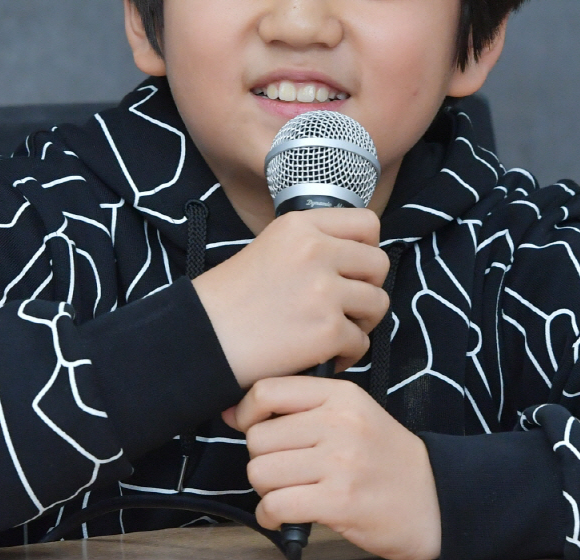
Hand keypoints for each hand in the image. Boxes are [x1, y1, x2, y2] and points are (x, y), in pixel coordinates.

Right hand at [193, 208, 389, 387]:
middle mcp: (316, 251)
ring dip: (360, 323)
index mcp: (300, 226)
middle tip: (344, 306)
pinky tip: (320, 356)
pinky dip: (345, 355)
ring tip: (332, 332)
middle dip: (367, 287)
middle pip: (379, 264)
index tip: (352, 268)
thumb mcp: (270, 247)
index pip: (367, 223)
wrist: (201, 339)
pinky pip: (361, 343)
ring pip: (378, 304)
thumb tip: (357, 254)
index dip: (366, 248)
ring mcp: (323, 291)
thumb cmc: (231, 300)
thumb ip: (312, 244)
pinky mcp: (326, 331)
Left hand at [223, 377, 441, 559]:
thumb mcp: (354, 414)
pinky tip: (282, 515)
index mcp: (341, 395)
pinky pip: (276, 505)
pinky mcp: (339, 501)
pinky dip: (270, 515)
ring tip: (286, 492)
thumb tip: (234, 412)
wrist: (434, 499)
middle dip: (261, 459)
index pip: (268, 391)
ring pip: (261, 472)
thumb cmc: (385, 459)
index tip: (248, 428)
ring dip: (265, 489)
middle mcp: (340, 423)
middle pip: (258, 437)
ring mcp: (340, 462)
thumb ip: (303, 408)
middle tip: (282, 470)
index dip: (246, 413)